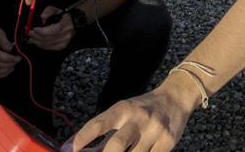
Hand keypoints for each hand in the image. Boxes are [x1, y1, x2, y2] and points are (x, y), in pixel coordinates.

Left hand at [28, 6, 74, 50]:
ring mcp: (64, 42)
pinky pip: (50, 48)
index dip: (39, 31)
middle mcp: (65, 35)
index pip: (49, 31)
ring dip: (37, 42)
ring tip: (31, 39)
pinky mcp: (62, 46)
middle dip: (36, 37)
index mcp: (64, 25)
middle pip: (47, 39)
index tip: (32, 29)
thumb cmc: (63, 15)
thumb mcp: (56, 9)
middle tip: (29, 33)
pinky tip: (37, 43)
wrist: (73, 22)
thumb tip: (42, 17)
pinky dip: (42, 46)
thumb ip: (48, 11)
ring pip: (47, 44)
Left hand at [66, 80, 198, 151]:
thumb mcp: (122, 113)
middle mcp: (138, 118)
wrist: (175, 98)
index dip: (82, 138)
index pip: (98, 124)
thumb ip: (103, 132)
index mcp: (122, 109)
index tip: (68, 149)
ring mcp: (154, 131)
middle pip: (116, 145)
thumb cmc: (142, 109)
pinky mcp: (168, 142)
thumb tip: (79, 150)